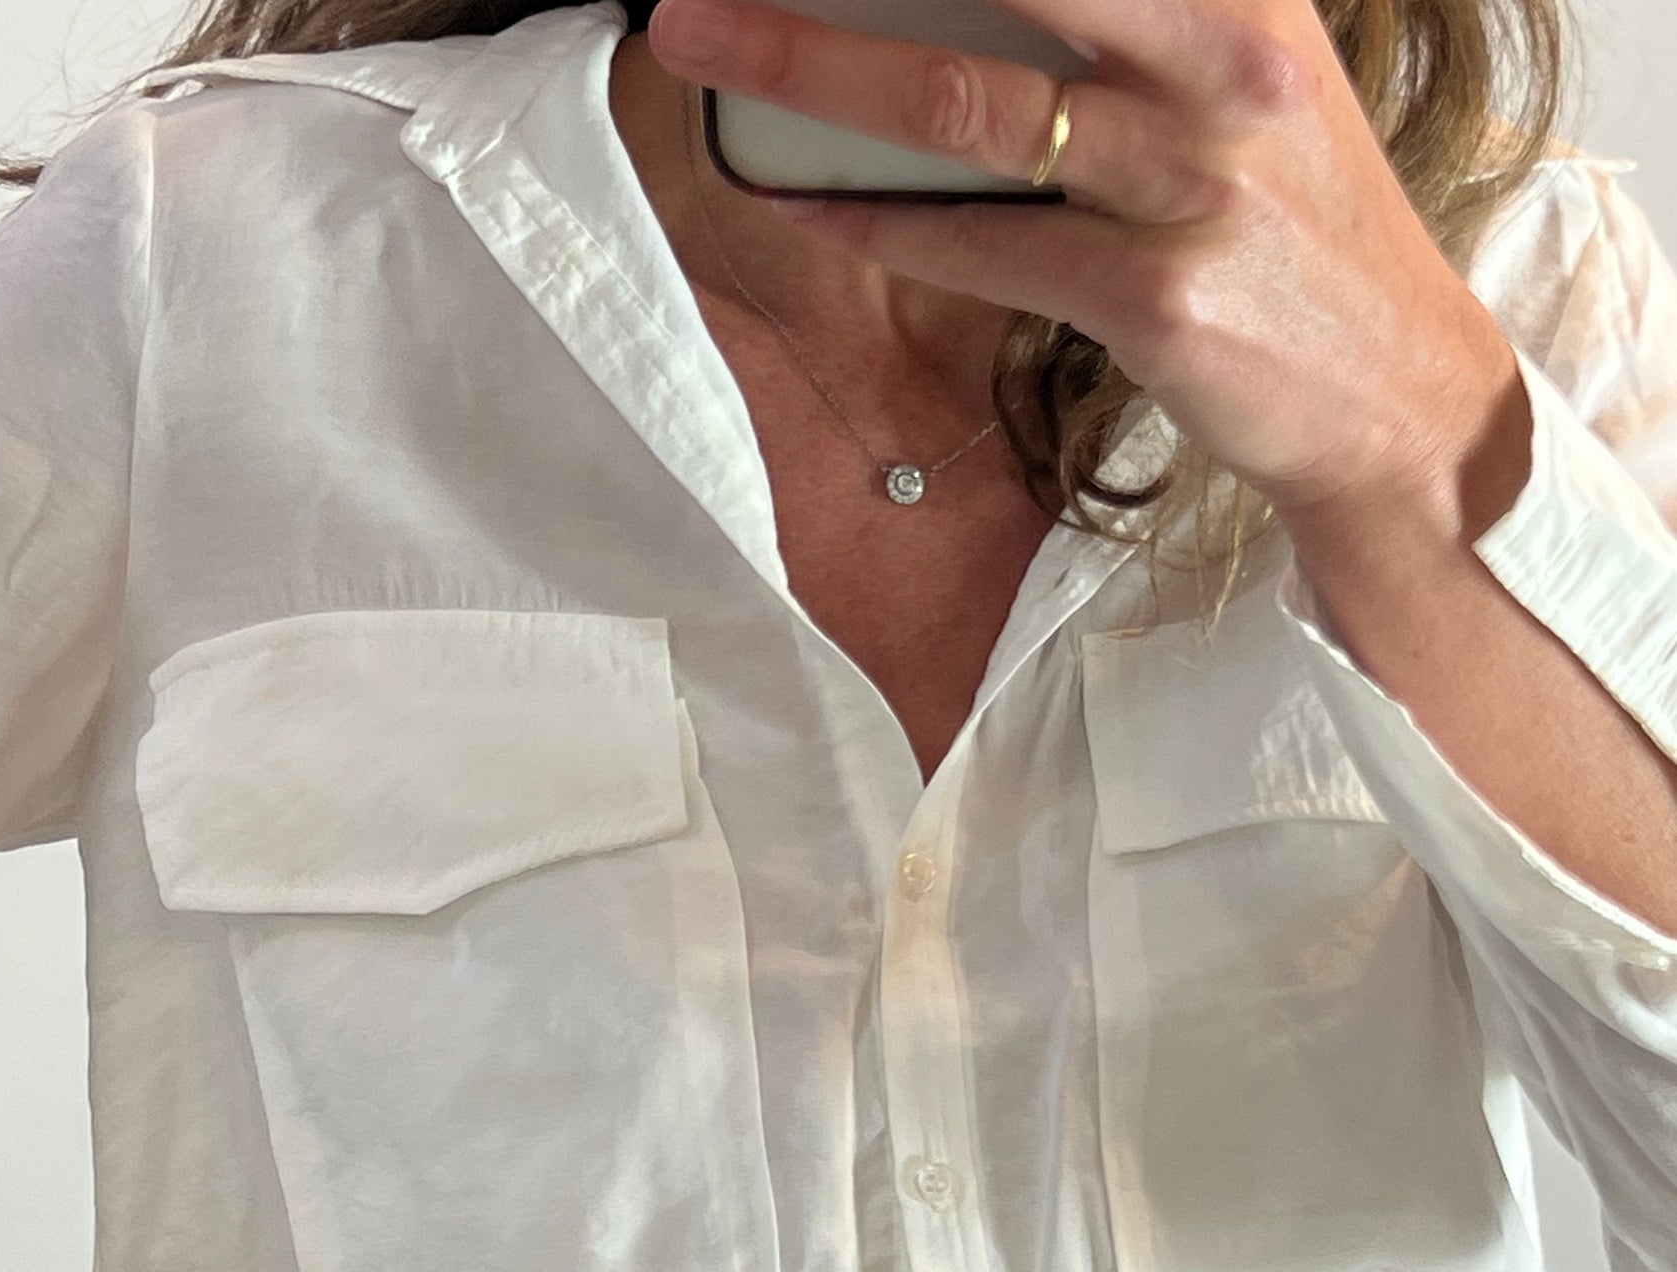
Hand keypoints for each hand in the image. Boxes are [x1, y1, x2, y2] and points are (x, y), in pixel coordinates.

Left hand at [646, 0, 1524, 520]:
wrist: (1394, 397)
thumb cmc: (1294, 235)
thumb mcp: (1246, 83)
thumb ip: (1139, 21)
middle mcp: (1226, 59)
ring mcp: (1192, 181)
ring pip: (967, 102)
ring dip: (816, 70)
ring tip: (714, 50)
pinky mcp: (1157, 298)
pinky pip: (982, 247)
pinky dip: (878, 219)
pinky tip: (802, 196)